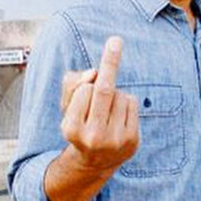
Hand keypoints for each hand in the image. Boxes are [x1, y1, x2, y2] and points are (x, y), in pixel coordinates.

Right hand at [60, 36, 138, 172]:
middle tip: (115, 40)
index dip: (86, 84)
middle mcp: (93, 137)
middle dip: (110, 62)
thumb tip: (94, 73)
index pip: (84, 90)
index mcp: (71, 129)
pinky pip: (132, 103)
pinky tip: (119, 117)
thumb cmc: (80, 124)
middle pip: (104, 91)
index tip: (93, 71)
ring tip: (107, 112)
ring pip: (119, 95)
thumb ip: (73, 84)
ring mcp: (115, 140)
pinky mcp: (132, 140)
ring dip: (114, 94)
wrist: (96, 161)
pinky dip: (126, 102)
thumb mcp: (67, 106)